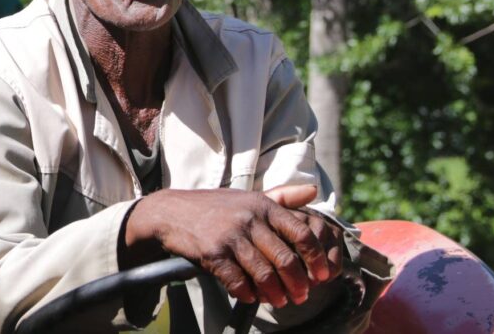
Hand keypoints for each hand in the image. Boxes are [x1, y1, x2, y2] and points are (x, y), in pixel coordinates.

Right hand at [122, 185, 330, 307]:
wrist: (171, 212)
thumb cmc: (215, 206)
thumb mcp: (249, 196)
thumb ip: (282, 196)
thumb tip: (313, 192)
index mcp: (263, 205)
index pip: (301, 233)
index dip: (316, 258)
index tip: (323, 275)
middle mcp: (249, 218)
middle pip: (285, 258)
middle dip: (298, 283)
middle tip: (302, 296)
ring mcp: (230, 235)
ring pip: (263, 273)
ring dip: (275, 293)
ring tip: (280, 301)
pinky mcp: (212, 252)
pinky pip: (237, 281)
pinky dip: (247, 293)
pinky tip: (251, 297)